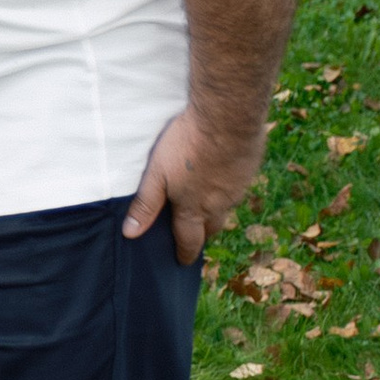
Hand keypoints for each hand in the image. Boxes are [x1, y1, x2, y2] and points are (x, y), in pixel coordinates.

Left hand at [123, 105, 266, 264]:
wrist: (227, 117)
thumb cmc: (186, 145)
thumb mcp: (157, 174)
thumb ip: (145, 204)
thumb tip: (131, 233)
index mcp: (195, 208)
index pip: (190, 240)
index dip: (185, 253)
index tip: (182, 262)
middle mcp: (220, 203)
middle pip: (212, 227)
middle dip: (202, 234)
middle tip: (194, 235)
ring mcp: (238, 187)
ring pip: (226, 206)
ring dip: (216, 209)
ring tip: (205, 203)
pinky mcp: (249, 168)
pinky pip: (238, 186)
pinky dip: (228, 186)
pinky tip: (221, 173)